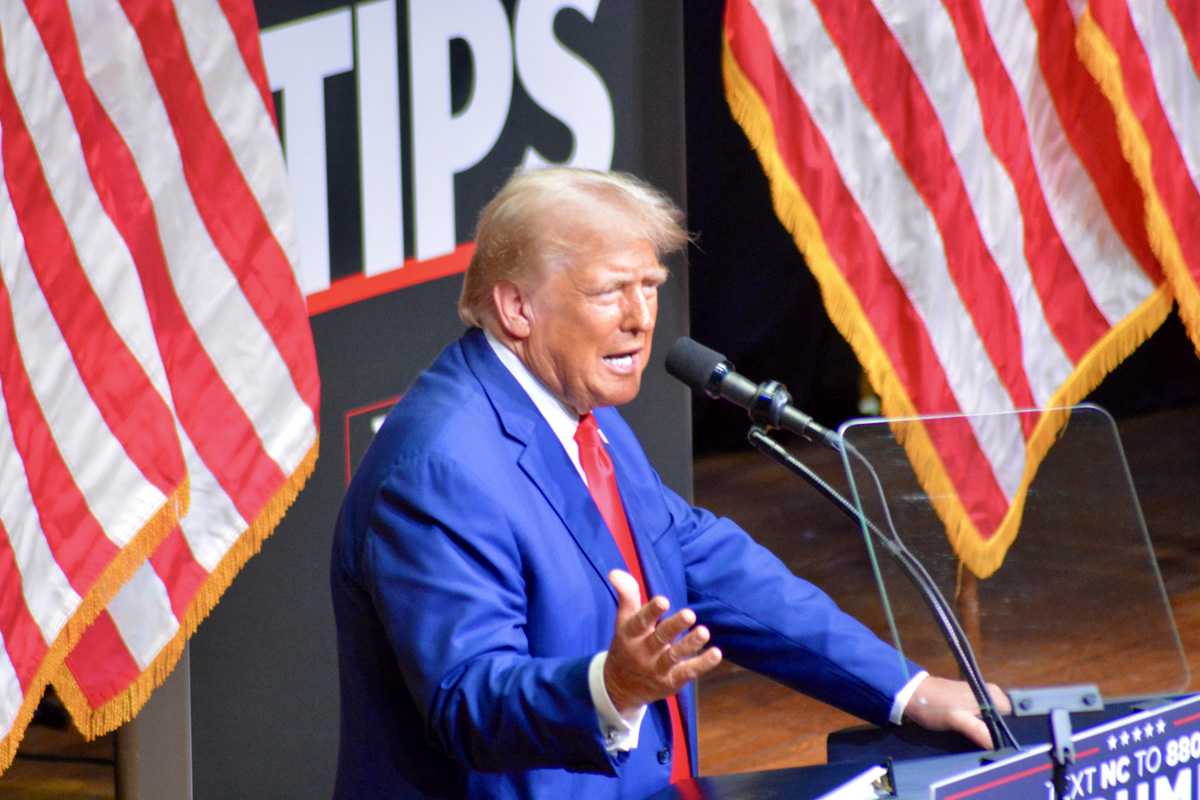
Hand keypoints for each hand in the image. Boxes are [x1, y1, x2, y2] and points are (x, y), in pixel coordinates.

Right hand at [603, 570, 722, 716]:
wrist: (618, 688)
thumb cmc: (626, 646)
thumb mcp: (623, 622)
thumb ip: (626, 596)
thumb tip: (615, 572)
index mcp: (630, 635)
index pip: (640, 622)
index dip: (651, 612)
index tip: (663, 600)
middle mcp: (643, 652)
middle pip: (660, 638)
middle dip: (675, 626)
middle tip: (690, 614)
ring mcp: (657, 669)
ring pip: (674, 656)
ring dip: (690, 645)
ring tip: (704, 632)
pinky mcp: (670, 682)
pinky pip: (687, 672)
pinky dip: (701, 664)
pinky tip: (715, 653)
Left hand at [902, 675, 1011, 749]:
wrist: (911, 695)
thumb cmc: (933, 704)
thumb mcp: (956, 719)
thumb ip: (977, 730)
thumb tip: (997, 746)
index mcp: (993, 695)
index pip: (1013, 718)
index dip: (1010, 734)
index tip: (1006, 749)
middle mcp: (990, 696)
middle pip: (1003, 723)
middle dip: (999, 736)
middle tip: (993, 751)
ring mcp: (980, 702)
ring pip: (992, 724)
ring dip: (989, 735)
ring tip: (983, 747)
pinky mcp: (970, 708)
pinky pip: (982, 723)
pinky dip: (980, 732)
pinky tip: (976, 741)